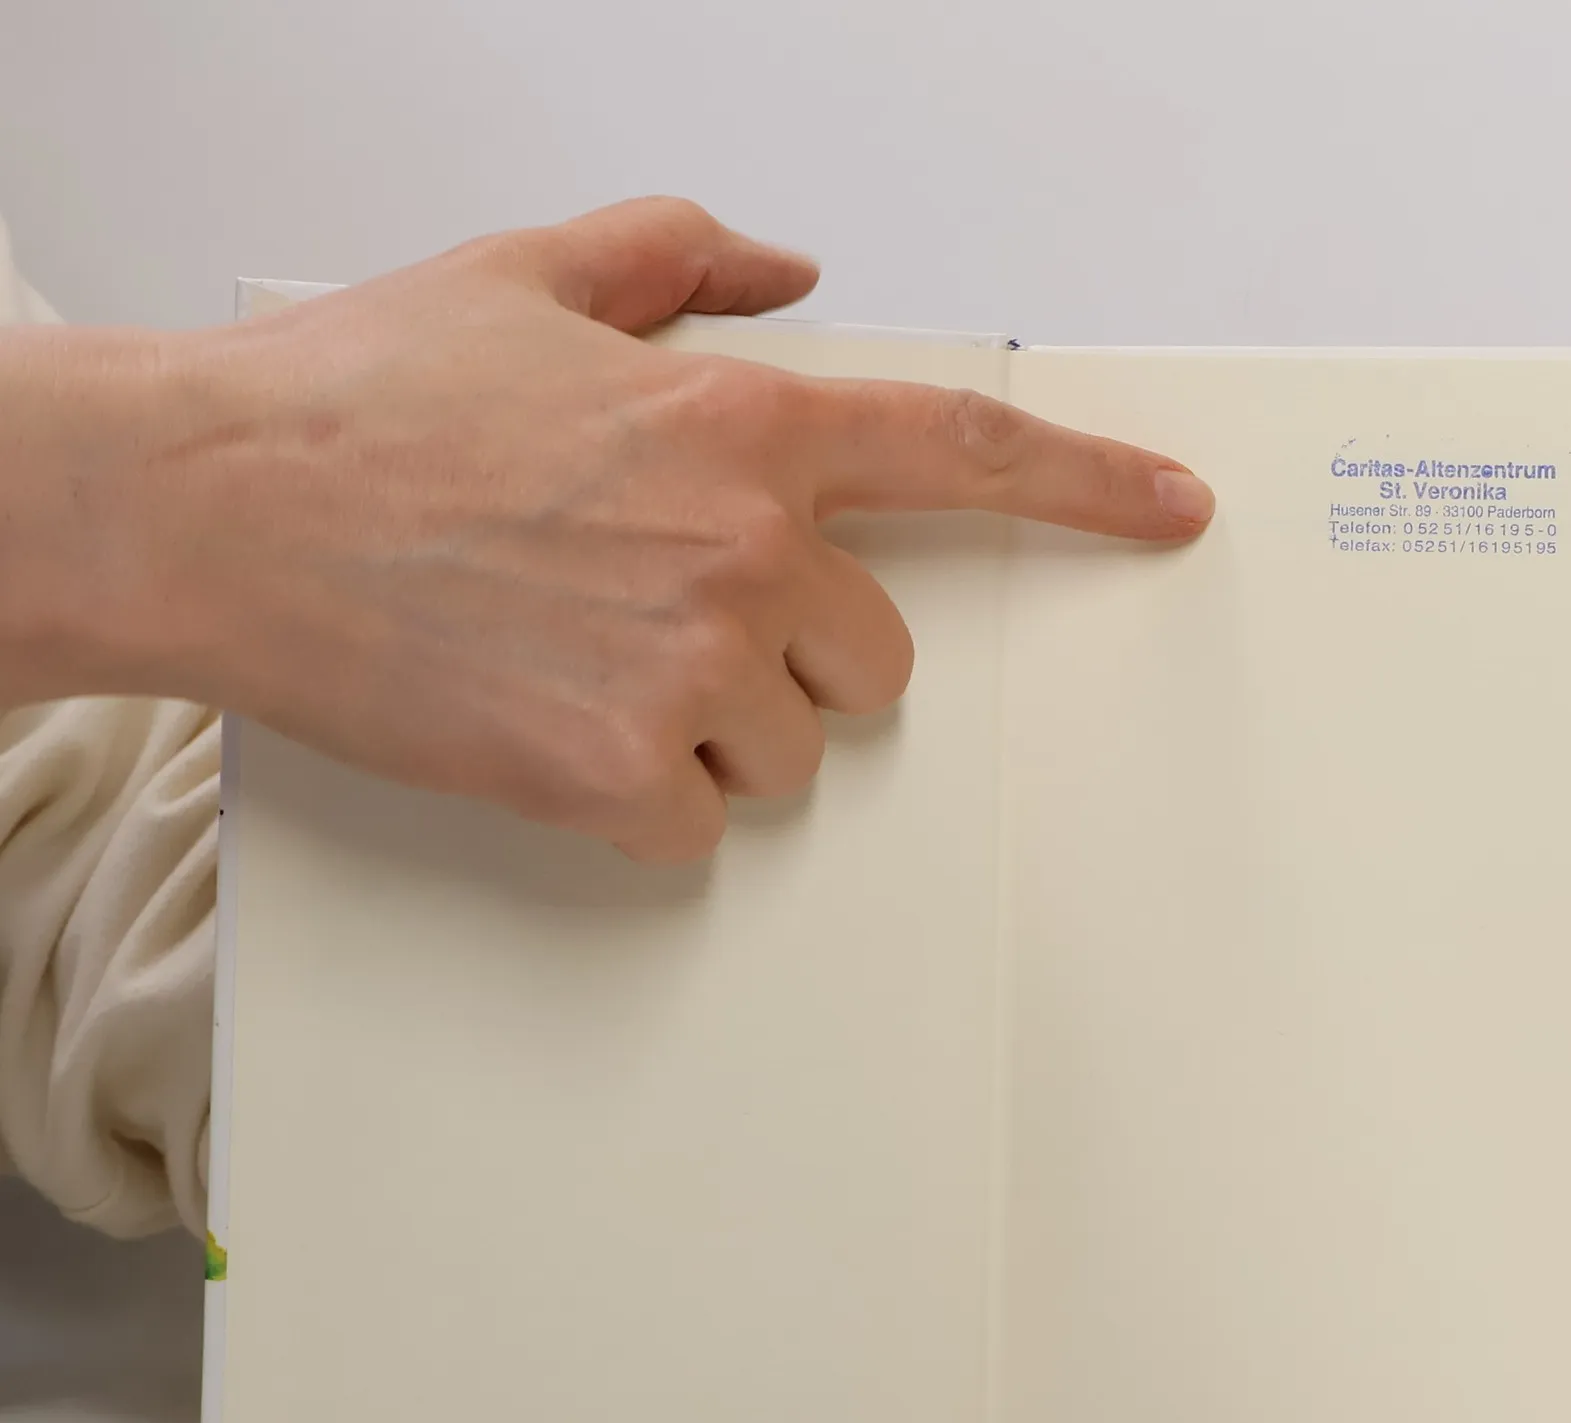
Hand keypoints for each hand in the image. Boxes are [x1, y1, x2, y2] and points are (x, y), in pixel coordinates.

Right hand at [0, 198, 1211, 860]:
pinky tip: (540, 728)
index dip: (1091, 482)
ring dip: (709, 734)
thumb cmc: (357, 401)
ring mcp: (688, 671)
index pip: (967, 448)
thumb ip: (682, 258)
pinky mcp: (616, 777)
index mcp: (741, 421)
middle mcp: (743, 548)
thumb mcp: (524, 275)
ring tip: (575, 666)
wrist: (212, 508)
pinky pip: (692, 831)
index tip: (1173, 509)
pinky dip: (631, 803)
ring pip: (788, 760)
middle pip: (875, 665)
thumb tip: (788, 269)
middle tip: (657, 621)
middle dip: (794, 659)